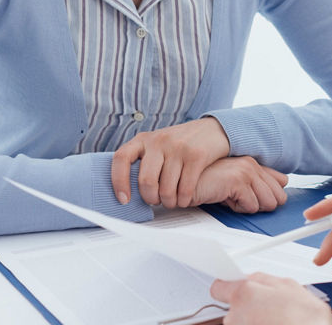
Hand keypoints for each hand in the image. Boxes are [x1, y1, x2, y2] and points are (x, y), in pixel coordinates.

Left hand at [110, 117, 230, 206]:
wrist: (212, 130)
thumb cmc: (180, 143)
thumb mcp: (157, 144)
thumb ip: (143, 160)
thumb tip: (126, 190)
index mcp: (144, 138)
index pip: (121, 158)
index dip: (118, 181)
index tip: (124, 199)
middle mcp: (159, 141)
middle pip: (146, 181)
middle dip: (150, 198)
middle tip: (156, 201)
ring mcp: (178, 147)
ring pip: (167, 189)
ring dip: (169, 202)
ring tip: (171, 201)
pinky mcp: (196, 156)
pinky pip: (185, 188)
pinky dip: (183, 200)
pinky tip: (184, 199)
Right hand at [193, 156, 288, 212]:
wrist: (183, 183)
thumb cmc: (205, 184)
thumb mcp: (234, 183)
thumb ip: (256, 183)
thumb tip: (281, 189)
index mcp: (252, 162)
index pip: (282, 182)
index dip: (269, 196)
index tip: (253, 197)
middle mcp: (251, 163)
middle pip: (278, 197)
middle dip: (260, 204)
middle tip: (239, 199)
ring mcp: (246, 170)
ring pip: (268, 203)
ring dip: (248, 207)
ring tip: (230, 198)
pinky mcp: (238, 180)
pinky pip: (252, 206)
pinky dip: (238, 209)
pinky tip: (224, 198)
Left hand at [210, 273, 331, 324]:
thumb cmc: (303, 318)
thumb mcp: (289, 285)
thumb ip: (264, 279)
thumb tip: (255, 278)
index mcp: (243, 293)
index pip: (219, 287)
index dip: (228, 286)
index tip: (231, 287)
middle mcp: (235, 316)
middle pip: (233, 307)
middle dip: (247, 305)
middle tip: (268, 306)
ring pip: (241, 322)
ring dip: (253, 320)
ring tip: (275, 319)